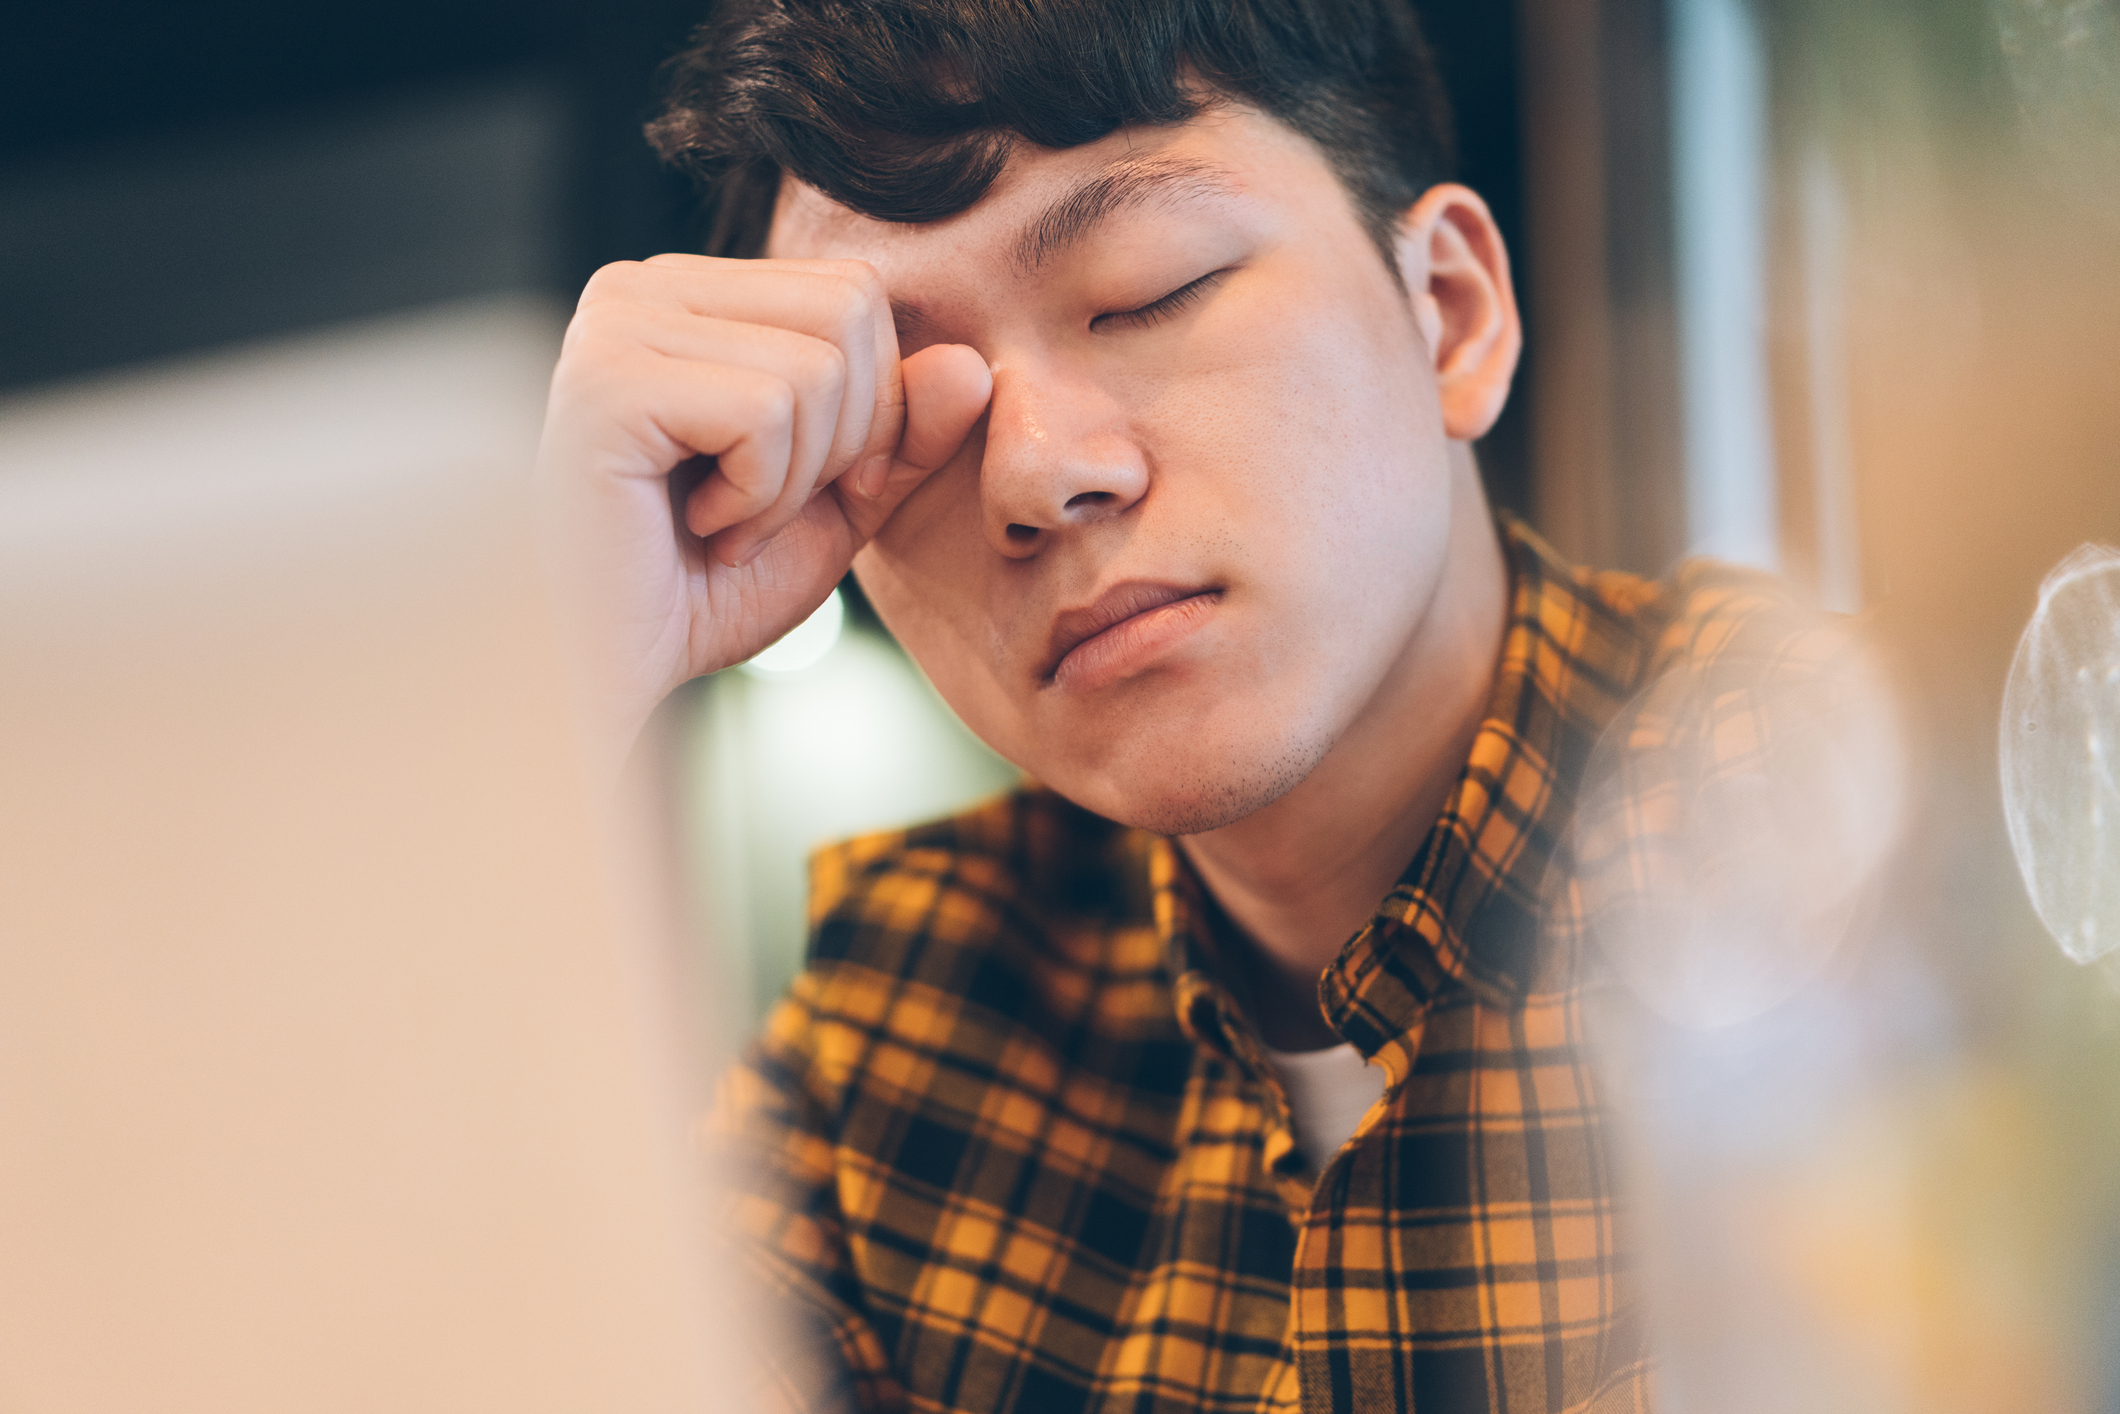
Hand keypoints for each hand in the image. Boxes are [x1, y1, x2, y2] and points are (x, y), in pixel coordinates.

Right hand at [534, 254, 991, 766]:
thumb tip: (973, 365)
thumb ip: (905, 434)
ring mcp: (615, 325)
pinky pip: (766, 411)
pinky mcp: (607, 382)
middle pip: (849, 310)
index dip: (874, 407)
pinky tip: (698, 526)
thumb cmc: (706, 589)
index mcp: (691, 294)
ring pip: (817, 366)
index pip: (854, 293)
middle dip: (845, 437)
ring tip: (724, 524)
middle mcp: (642, 286)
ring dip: (795, 480)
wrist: (616, 673)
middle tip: (764, 510)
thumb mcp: (837, 505)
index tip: (805, 489)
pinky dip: (758, 495)